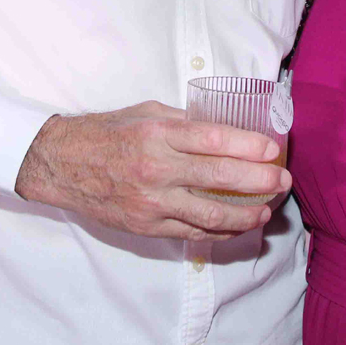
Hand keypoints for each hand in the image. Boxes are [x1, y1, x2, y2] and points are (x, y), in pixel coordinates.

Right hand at [14, 101, 288, 240]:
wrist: (63, 164)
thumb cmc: (107, 132)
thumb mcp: (146, 112)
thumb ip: (184, 121)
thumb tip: (224, 128)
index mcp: (158, 133)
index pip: (213, 139)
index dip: (248, 145)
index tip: (272, 149)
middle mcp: (157, 168)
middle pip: (219, 177)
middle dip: (258, 181)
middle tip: (282, 180)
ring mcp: (152, 201)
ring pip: (210, 214)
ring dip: (246, 214)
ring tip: (267, 210)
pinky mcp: (147, 226)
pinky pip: (192, 232)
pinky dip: (219, 230)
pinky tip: (237, 226)